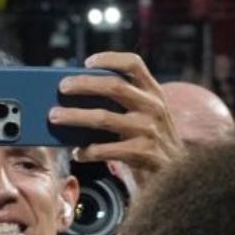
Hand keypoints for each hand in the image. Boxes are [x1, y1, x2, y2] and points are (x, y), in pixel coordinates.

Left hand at [50, 53, 186, 187]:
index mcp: (154, 93)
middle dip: (82, 84)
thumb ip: (124, 103)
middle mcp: (153, 108)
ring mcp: (149, 131)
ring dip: (74, 116)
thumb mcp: (148, 116)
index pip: (134, 64)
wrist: (180, 175)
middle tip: (62, 88)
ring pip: (103, 117)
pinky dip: (87, 151)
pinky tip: (78, 153)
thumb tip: (77, 97)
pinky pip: (105, 149)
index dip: (109, 59)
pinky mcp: (143, 154)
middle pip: (113, 86)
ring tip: (55, 116)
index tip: (87, 62)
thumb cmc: (153, 142)